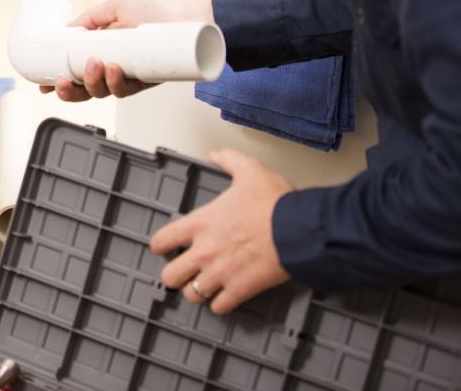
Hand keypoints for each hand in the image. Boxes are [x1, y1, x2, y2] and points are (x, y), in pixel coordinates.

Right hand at [40, 0, 213, 101]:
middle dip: (70, 91)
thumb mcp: (116, 5)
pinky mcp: (147, 81)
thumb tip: (66, 28)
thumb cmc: (159, 9)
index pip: (76, 74)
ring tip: (94, 64)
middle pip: (85, 90)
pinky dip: (116, 82)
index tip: (43, 86)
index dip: (59, 83)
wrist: (190, 15)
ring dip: (92, 82)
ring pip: (103, 92)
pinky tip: (113, 68)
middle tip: (63, 80)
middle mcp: (114, 68)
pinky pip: (127, 90)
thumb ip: (91, 17)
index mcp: (103, 52)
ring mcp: (129, 76)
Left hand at [149, 149, 292, 313]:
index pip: (162, 240)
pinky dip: (220, 305)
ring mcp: (221, 273)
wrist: (300, 229)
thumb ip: (229, 160)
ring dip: (196, 291)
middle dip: (174, 275)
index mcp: (201, 223)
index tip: (164, 247)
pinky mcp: (241, 290)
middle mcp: (205, 251)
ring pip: (192, 295)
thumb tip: (217, 154)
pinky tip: (225, 297)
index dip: (160, 245)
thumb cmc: (276, 203)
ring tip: (202, 285)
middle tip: (183, 271)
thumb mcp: (250, 170)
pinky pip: (219, 307)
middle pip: (170, 276)